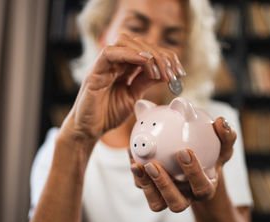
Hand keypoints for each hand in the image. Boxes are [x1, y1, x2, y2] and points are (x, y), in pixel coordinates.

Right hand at [59, 34, 185, 141]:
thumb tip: (164, 72)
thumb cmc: (108, 114)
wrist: (89, 130)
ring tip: (159, 71)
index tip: (180, 72)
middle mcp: (115, 62)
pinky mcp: (95, 71)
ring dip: (147, 53)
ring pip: (126, 41)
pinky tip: (145, 62)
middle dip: (160, 55)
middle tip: (173, 73)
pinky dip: (129, 54)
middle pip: (139, 43)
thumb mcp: (133, 96)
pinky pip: (110, 53)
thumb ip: (145, 82)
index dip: (166, 57)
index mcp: (125, 66)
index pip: (147, 51)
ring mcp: (104, 65)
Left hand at [129, 117, 236, 211]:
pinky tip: (131, 151)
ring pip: (156, 202)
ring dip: (146, 184)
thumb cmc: (211, 152)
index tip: (184, 151)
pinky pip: (142, 186)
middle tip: (153, 165)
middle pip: (176, 203)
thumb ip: (225, 134)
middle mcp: (186, 196)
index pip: (202, 187)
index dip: (193, 173)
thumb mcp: (221, 143)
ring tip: (137, 164)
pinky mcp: (152, 191)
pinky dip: (136, 172)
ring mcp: (168, 197)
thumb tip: (220, 121)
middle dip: (164, 186)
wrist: (198, 161)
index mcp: (205, 187)